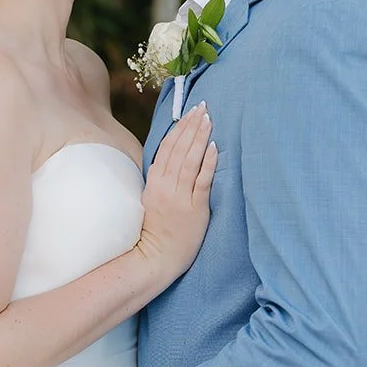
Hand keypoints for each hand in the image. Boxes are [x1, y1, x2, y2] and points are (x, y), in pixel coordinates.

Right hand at [134, 103, 217, 286]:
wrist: (156, 259)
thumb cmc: (156, 231)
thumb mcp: (152, 200)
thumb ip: (159, 180)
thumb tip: (166, 161)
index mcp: (154, 182)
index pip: (167, 147)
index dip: (179, 128)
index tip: (189, 112)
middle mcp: (165, 186)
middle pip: (179, 148)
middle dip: (191, 125)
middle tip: (203, 107)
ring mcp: (179, 197)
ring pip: (190, 160)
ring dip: (199, 137)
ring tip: (209, 119)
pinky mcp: (194, 208)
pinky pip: (201, 181)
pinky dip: (207, 162)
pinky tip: (213, 146)